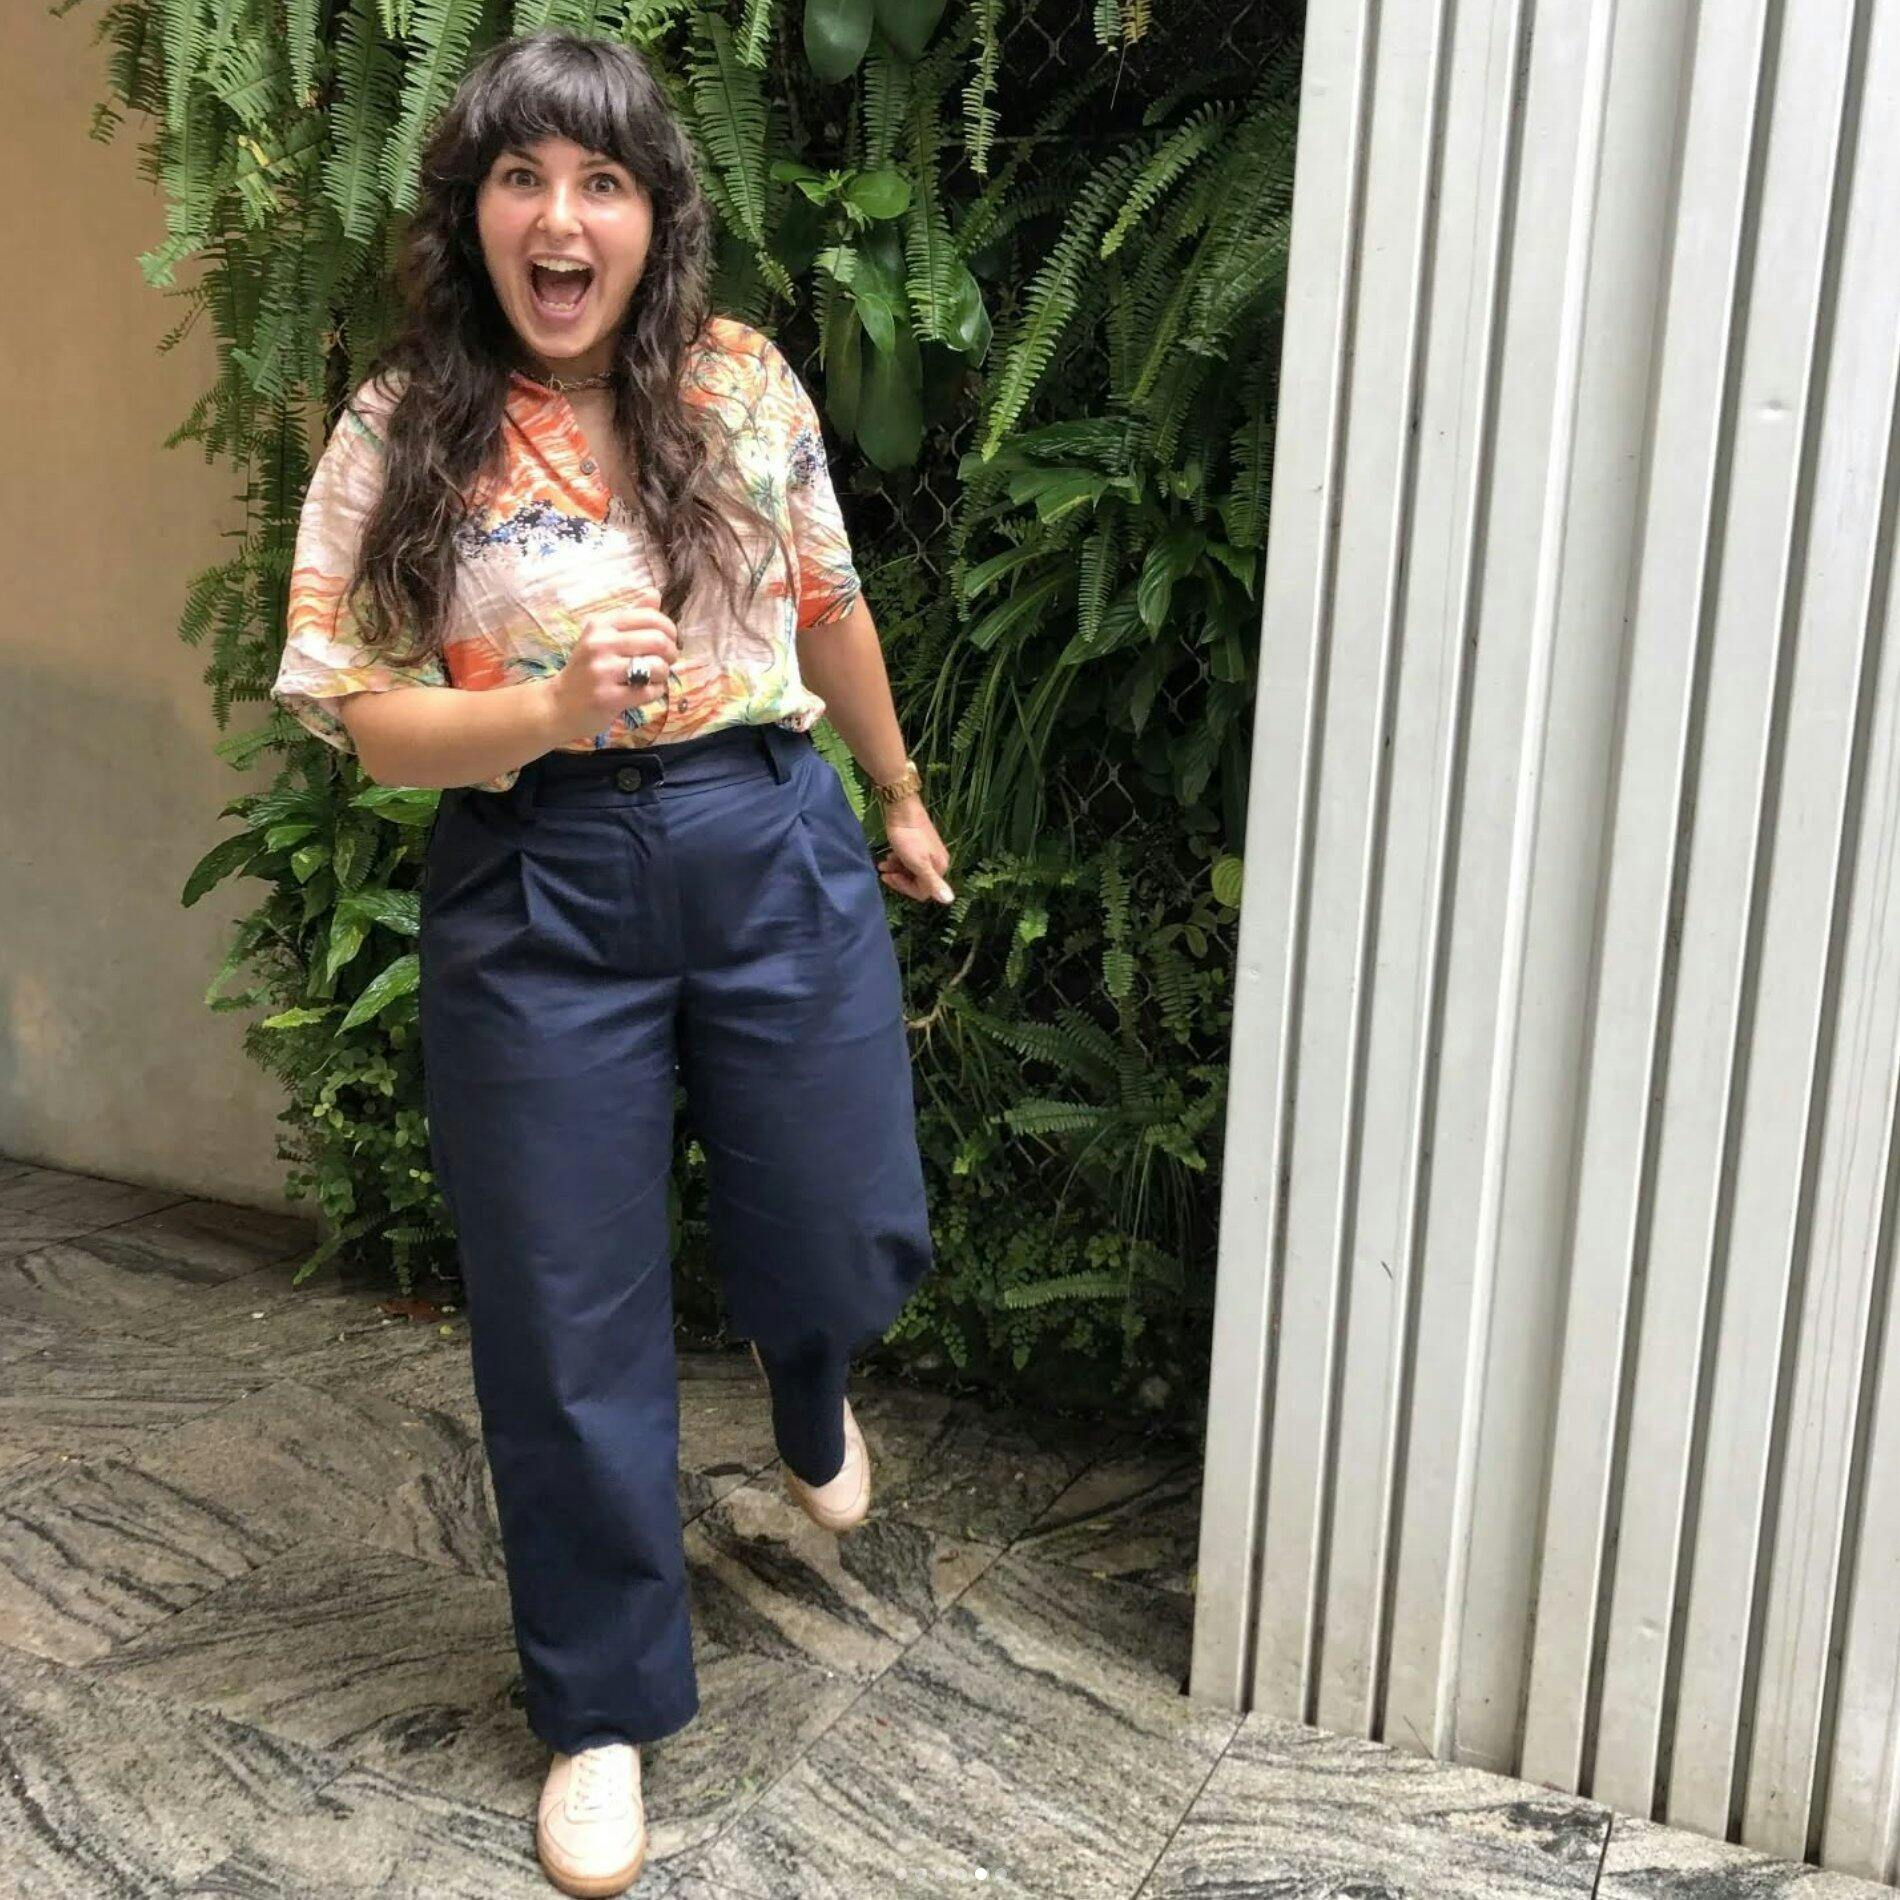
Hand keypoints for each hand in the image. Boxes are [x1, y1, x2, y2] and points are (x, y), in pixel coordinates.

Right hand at [544, 588, 678, 742]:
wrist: (560, 704)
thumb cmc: (587, 668)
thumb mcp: (602, 637)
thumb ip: (631, 616)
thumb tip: (655, 594)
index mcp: (600, 625)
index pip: (649, 616)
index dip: (668, 628)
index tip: (669, 639)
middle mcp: (600, 644)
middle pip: (658, 640)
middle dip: (671, 652)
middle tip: (667, 660)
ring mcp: (602, 671)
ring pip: (657, 666)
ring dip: (664, 674)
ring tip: (654, 677)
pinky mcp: (608, 697)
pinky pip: (649, 691)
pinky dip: (656, 692)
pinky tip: (646, 691)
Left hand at [876, 796, 953, 904]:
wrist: (902, 809)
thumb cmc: (909, 838)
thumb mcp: (918, 863)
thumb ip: (932, 882)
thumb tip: (950, 901)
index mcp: (940, 868)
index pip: (923, 891)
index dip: (905, 888)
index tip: (890, 878)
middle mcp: (937, 862)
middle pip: (917, 882)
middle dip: (899, 879)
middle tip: (883, 872)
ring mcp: (928, 853)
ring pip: (911, 871)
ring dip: (895, 870)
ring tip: (882, 864)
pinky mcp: (918, 845)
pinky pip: (908, 861)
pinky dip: (897, 862)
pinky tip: (888, 857)